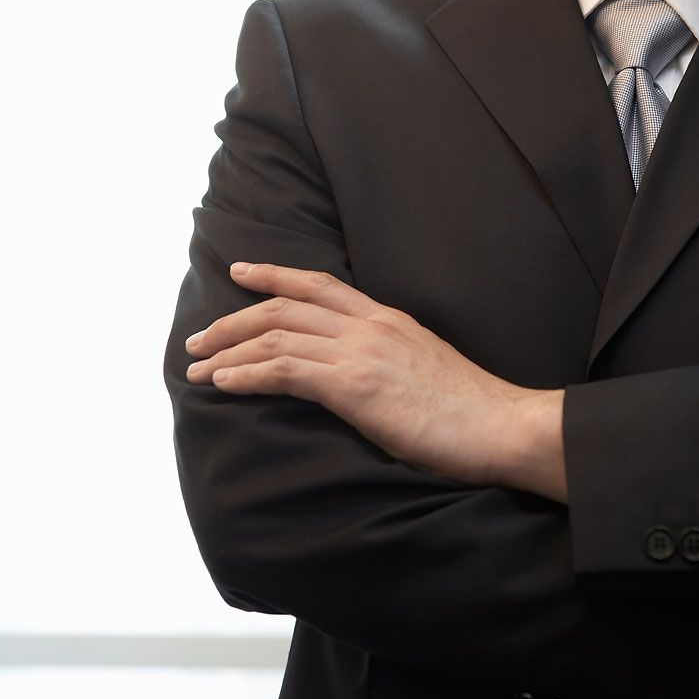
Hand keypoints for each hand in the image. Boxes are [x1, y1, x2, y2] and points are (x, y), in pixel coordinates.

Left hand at [184, 261, 533, 486]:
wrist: (502, 426)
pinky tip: (222, 383)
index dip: (274, 274)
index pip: (319, 285)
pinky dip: (245, 374)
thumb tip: (362, 377)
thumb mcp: (425, 369)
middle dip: (232, 320)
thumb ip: (389, 361)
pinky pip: (284, 370)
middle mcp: (369, 325)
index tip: (241, 272)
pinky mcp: (355, 385)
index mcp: (387, 318)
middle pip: (284, 306)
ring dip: (227, 351)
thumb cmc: (470, 412)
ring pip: (275, 335)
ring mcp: (361, 351)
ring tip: (195, 369)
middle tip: (197, 339)